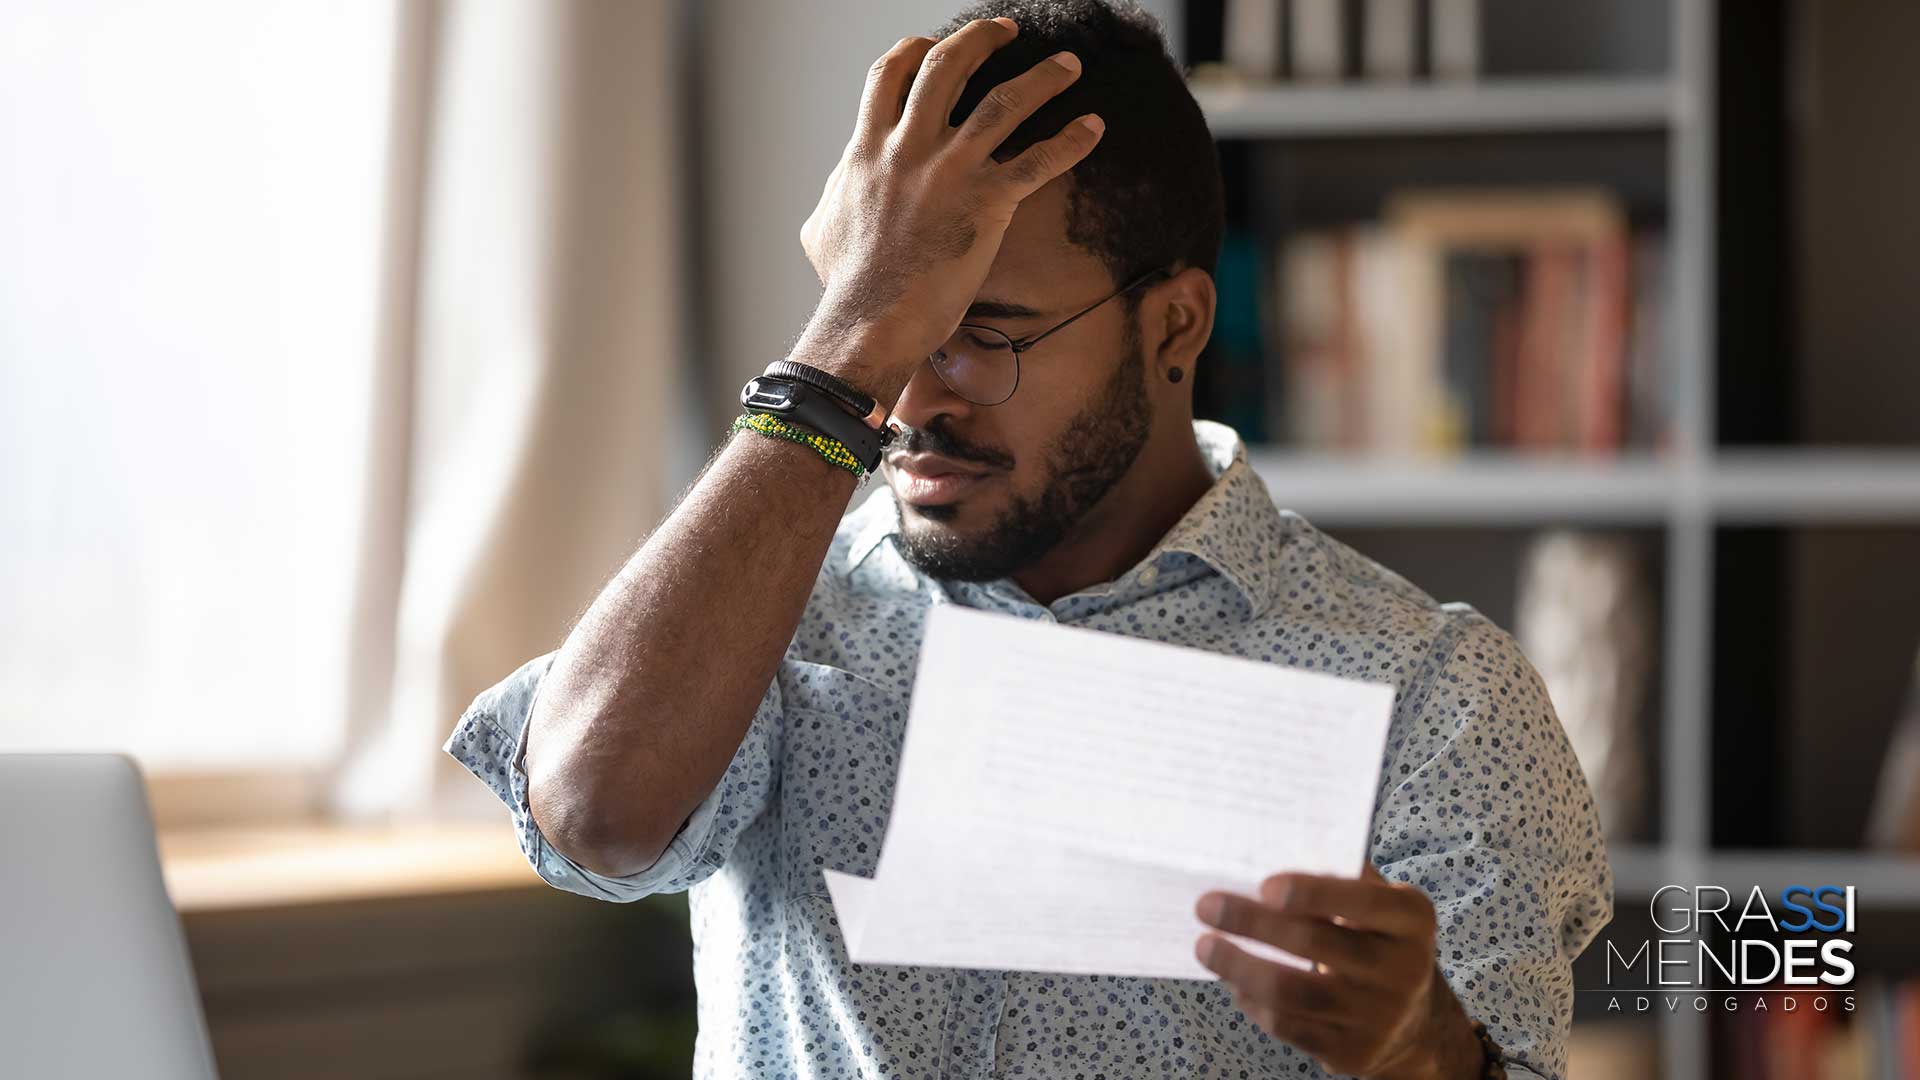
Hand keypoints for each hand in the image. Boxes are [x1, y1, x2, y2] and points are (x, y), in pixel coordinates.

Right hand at [793, 17, 1106, 401]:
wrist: (870, 319)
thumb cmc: (846, 284)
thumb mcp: (821, 228)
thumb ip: (835, 196)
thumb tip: (836, 193)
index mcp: (868, 148)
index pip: (889, 75)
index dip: (913, 50)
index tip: (932, 43)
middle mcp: (910, 148)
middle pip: (948, 66)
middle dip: (981, 39)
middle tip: (1006, 31)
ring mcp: (950, 171)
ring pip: (1005, 102)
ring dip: (1043, 78)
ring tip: (1069, 65)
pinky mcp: (986, 203)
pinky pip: (1038, 161)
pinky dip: (1070, 141)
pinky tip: (1094, 127)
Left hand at [1195, 863, 1482, 1079]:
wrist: (1414, 1023)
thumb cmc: (1375, 939)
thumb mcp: (1378, 904)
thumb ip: (1339, 877)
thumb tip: (1268, 847)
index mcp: (1411, 918)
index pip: (1362, 901)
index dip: (1313, 893)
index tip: (1264, 885)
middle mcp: (1403, 969)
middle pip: (1316, 944)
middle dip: (1254, 923)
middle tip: (1207, 906)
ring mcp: (1378, 1016)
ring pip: (1294, 991)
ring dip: (1240, 966)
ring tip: (1204, 946)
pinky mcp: (1352, 1052)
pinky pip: (1289, 1026)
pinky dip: (1253, 1001)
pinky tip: (1233, 980)